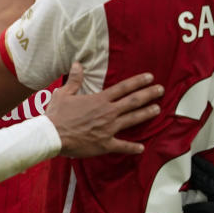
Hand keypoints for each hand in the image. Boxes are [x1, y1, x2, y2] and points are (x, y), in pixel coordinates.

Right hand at [46, 62, 162, 157]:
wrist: (52, 135)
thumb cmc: (57, 114)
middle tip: (161, 90)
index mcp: (99, 99)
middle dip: (149, 95)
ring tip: (158, 109)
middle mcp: (107, 112)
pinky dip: (132, 147)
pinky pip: (122, 146)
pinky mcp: (105, 144)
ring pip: (132, 119)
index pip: (123, 88)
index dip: (138, 81)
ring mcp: (108, 128)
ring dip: (146, 114)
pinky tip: (142, 148)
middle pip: (133, 101)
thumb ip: (75, 79)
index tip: (150, 77)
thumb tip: (77, 64)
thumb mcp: (64, 93)